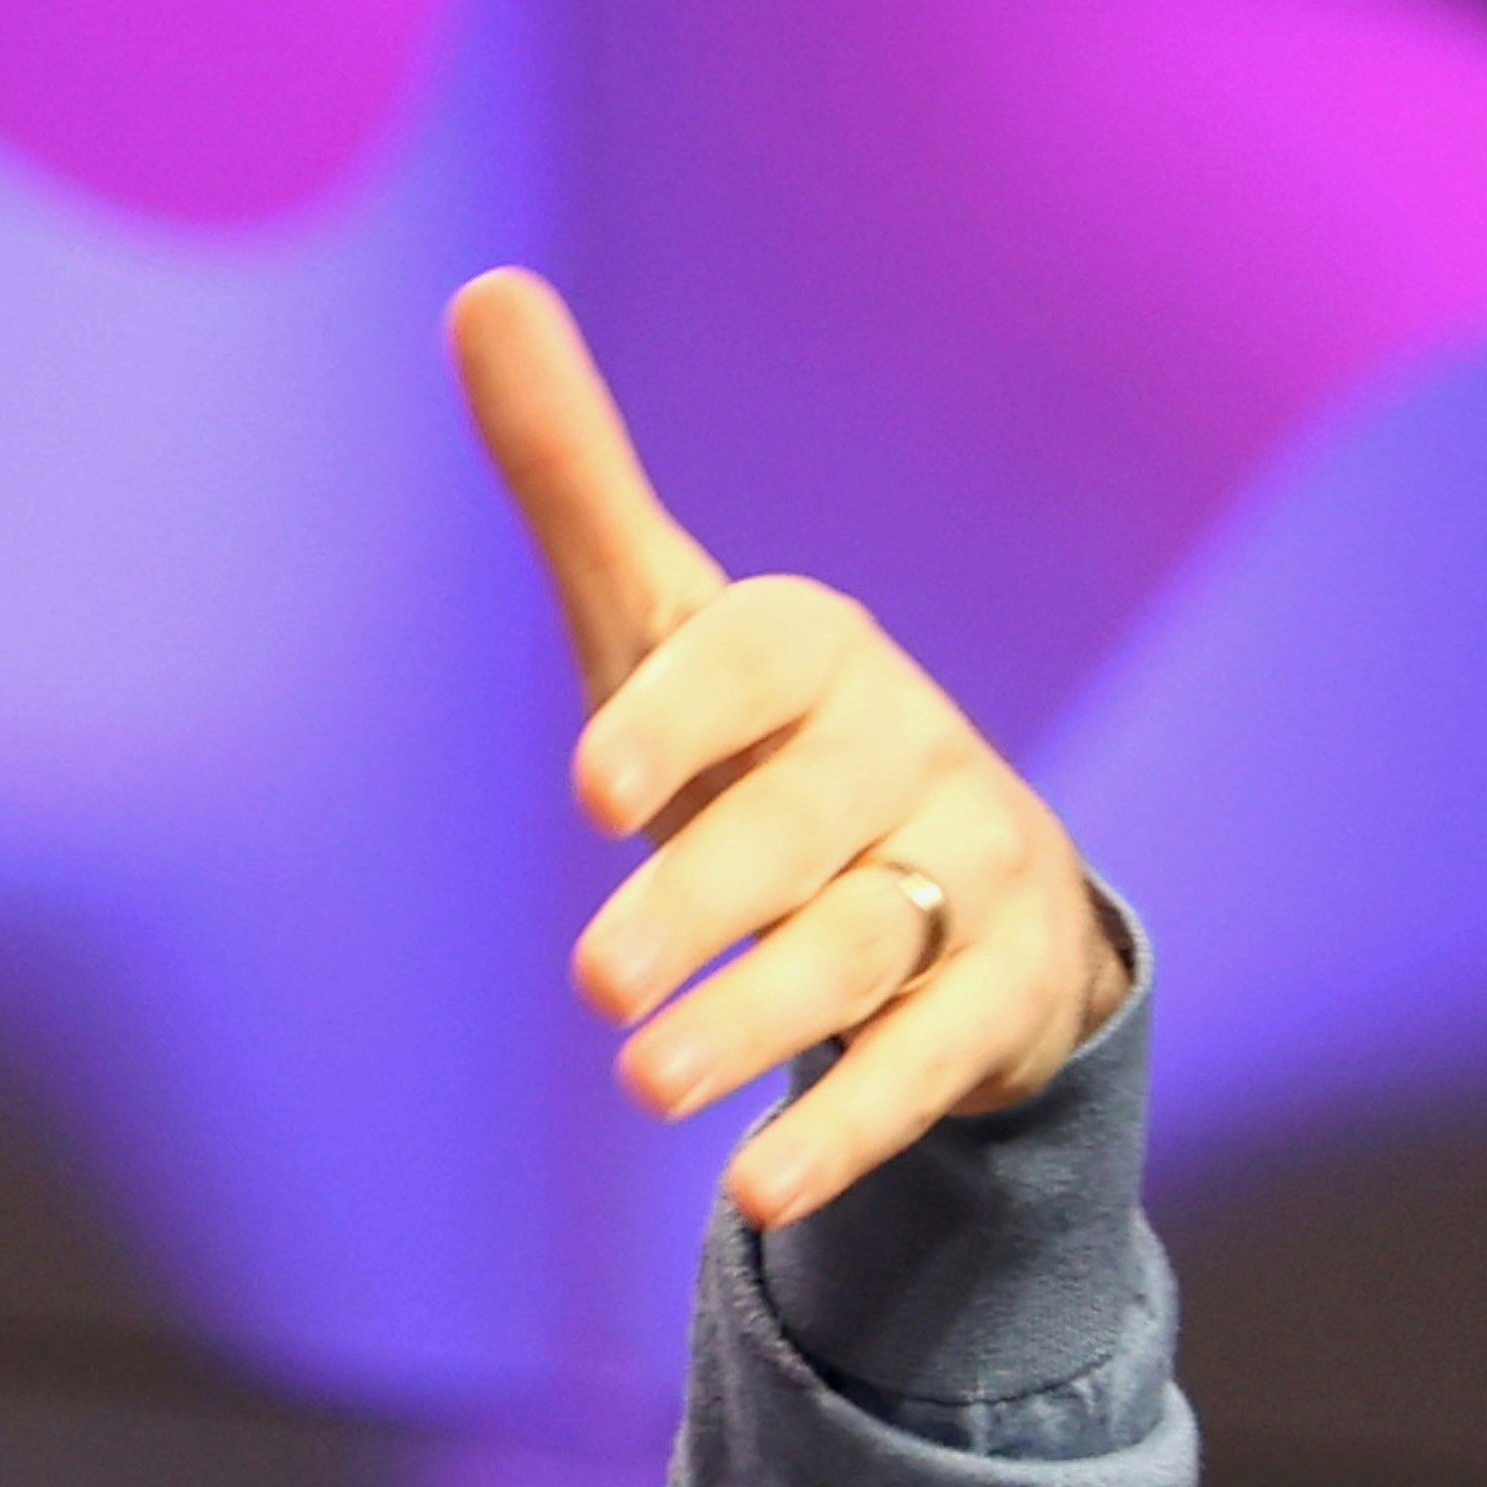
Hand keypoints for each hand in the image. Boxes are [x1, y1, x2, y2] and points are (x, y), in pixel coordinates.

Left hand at [448, 269, 1132, 1225]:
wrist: (952, 882)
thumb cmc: (752, 739)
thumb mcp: (659, 623)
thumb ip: (573, 477)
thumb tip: (481, 290)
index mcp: (814, 656)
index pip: (763, 656)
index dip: (684, 713)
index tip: (591, 787)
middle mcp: (907, 753)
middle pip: (807, 827)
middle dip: (707, 900)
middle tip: (591, 981)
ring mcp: (973, 874)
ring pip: (865, 946)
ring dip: (756, 1022)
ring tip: (641, 1090)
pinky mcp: (1005, 997)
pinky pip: (929, 1064)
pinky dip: (843, 1128)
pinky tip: (752, 1196)